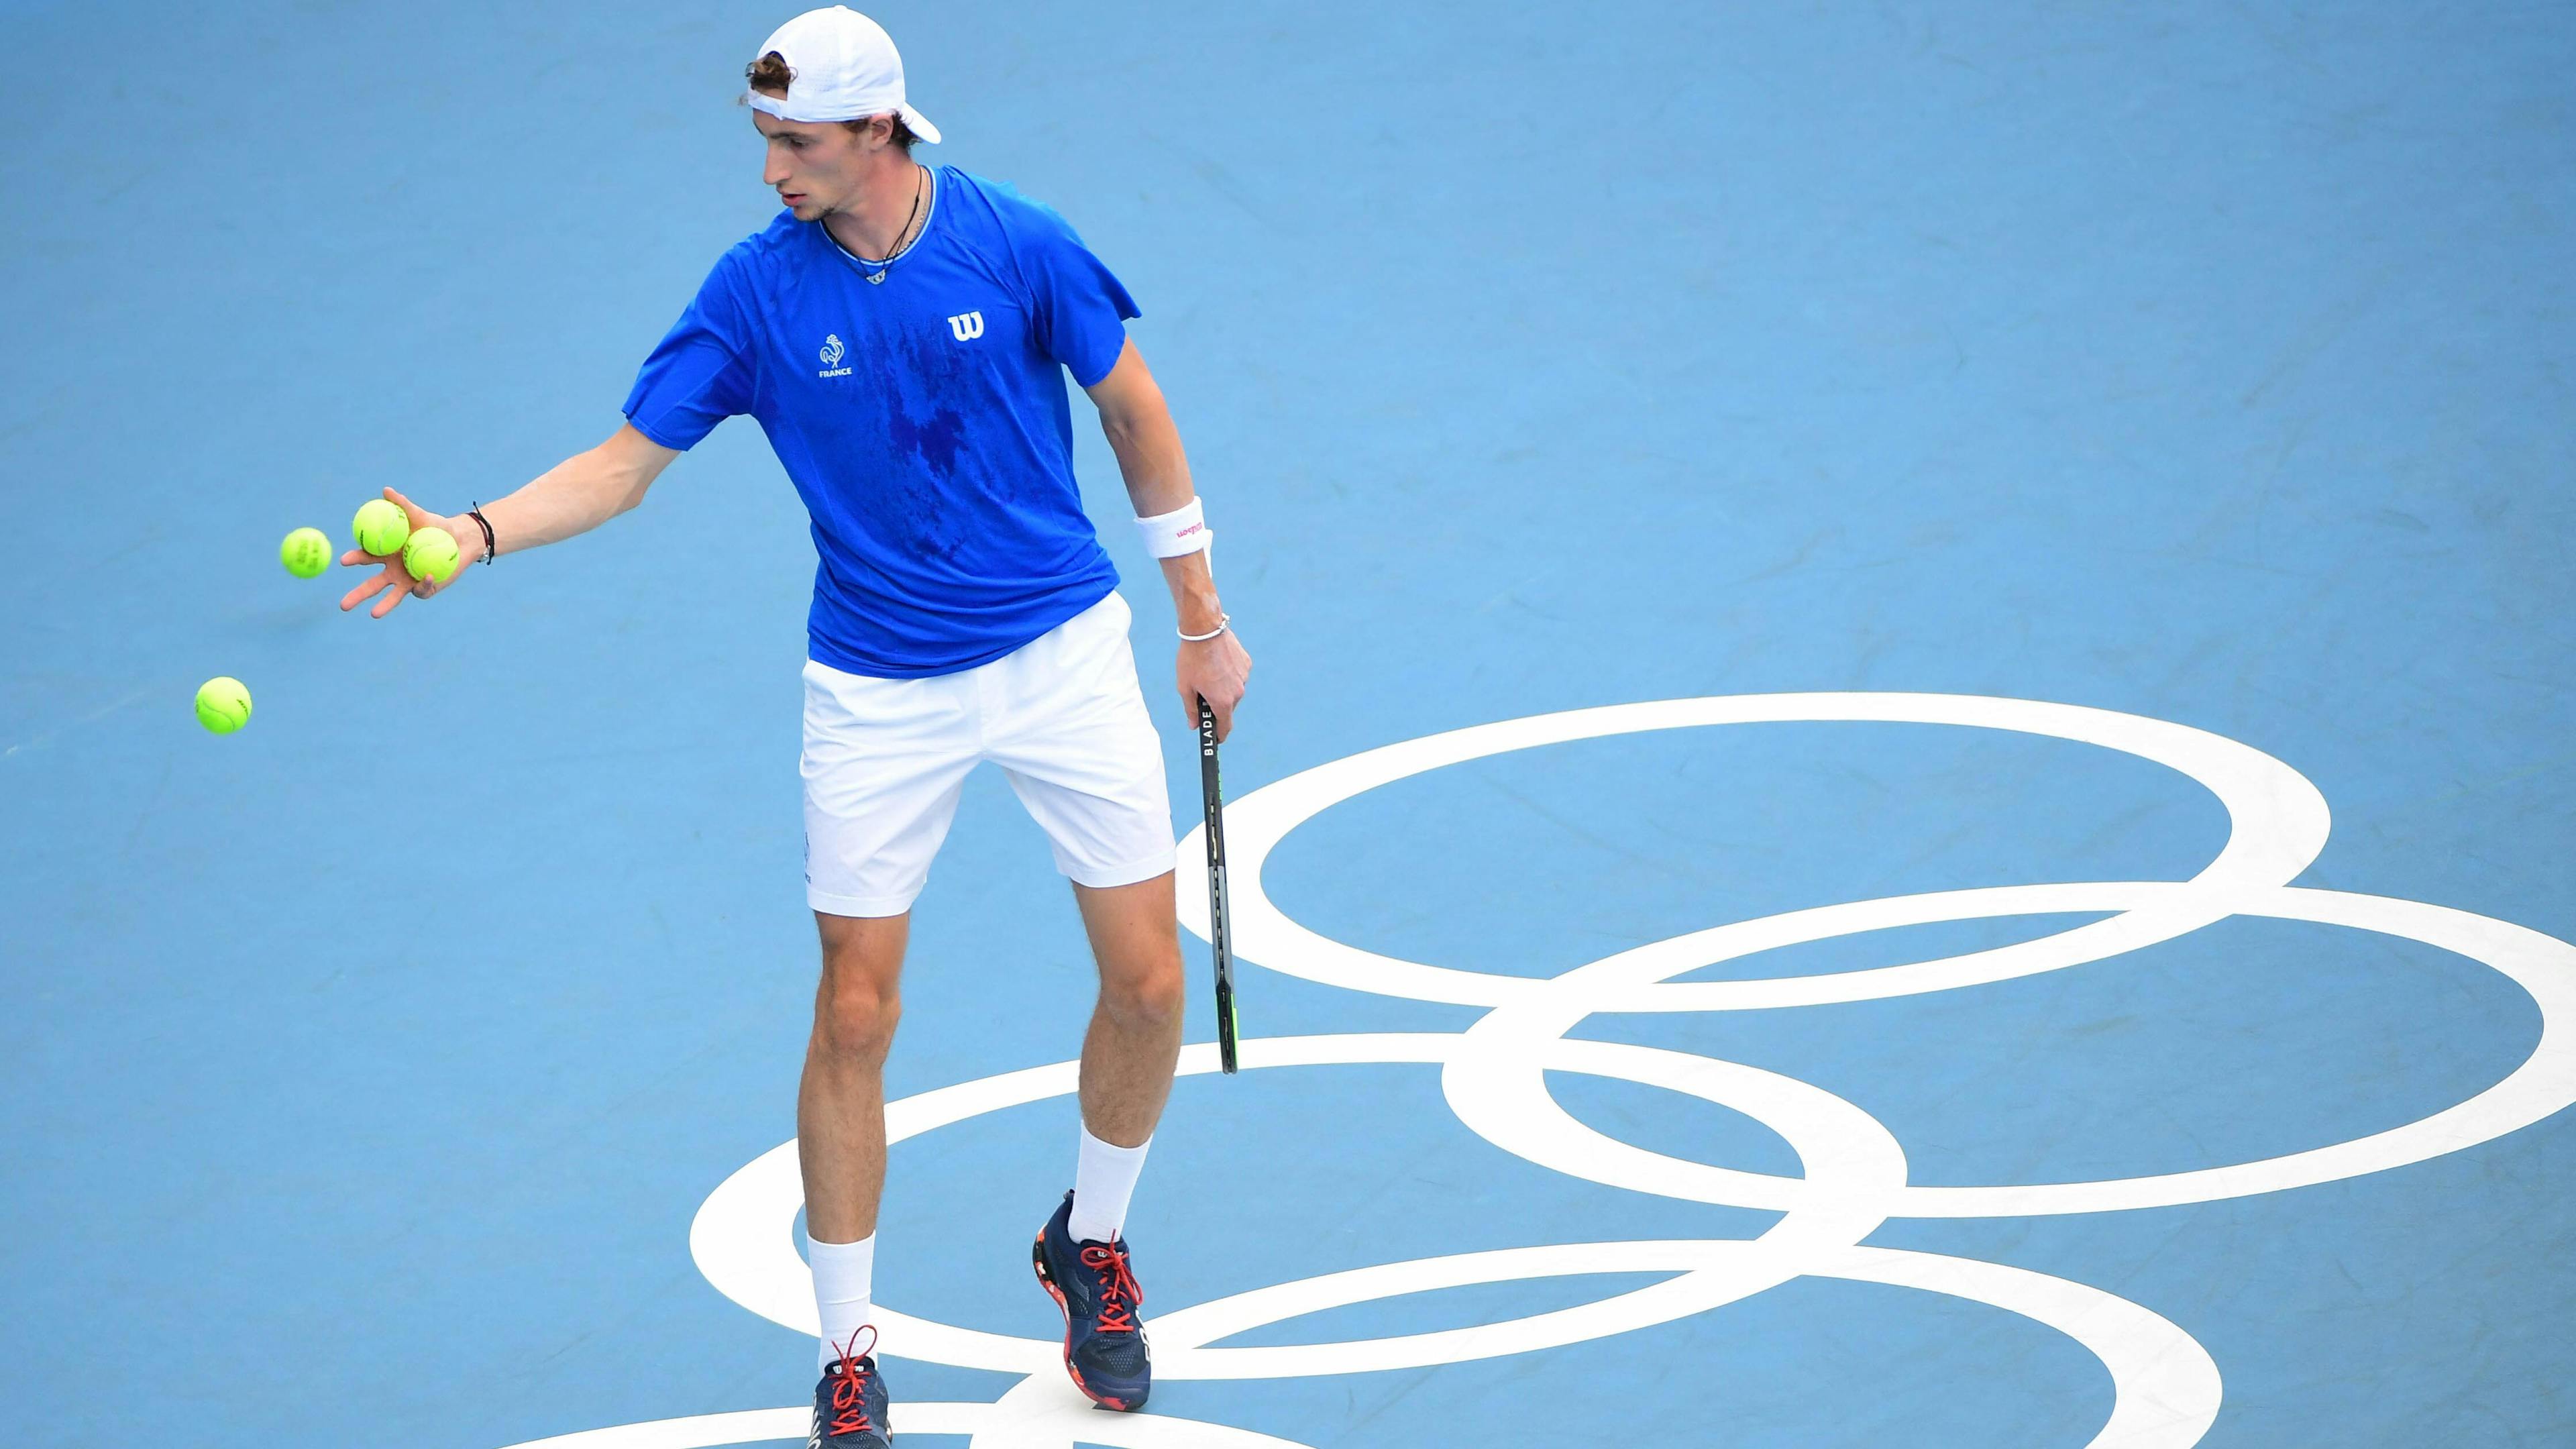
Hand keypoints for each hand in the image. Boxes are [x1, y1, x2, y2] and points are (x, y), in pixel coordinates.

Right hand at [337, 487, 480, 617]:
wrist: (459, 538)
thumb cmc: (433, 524)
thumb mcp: (417, 513)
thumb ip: (401, 504)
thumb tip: (386, 490)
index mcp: (385, 554)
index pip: (365, 558)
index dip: (354, 559)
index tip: (344, 561)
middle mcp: (393, 571)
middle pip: (371, 585)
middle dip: (357, 595)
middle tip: (343, 605)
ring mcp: (409, 582)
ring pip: (392, 596)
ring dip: (383, 606)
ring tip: (373, 614)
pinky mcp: (426, 588)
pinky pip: (421, 589)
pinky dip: (423, 583)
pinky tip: (425, 575)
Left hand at [1177, 627, 1251, 741]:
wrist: (1205, 629)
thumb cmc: (1191, 659)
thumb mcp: (1185, 687)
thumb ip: (1191, 709)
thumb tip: (1194, 725)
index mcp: (1223, 701)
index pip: (1225, 727)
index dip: (1219, 735)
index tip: (1215, 738)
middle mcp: (1238, 692)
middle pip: (1228, 707)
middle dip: (1216, 705)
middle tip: (1202, 694)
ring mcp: (1244, 677)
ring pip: (1233, 690)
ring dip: (1223, 688)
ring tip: (1208, 673)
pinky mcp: (1246, 664)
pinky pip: (1237, 675)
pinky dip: (1228, 674)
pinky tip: (1217, 663)